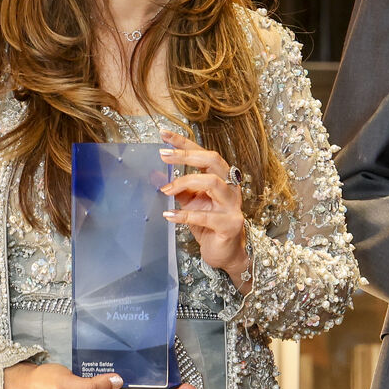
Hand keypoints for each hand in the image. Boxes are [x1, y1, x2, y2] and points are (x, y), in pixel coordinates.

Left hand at [159, 129, 249, 288]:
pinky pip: (206, 216)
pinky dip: (184, 215)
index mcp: (221, 179)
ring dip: (186, 182)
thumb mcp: (190, 203)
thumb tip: (155, 174)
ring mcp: (232, 206)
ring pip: (213, 183)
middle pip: (213, 161)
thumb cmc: (209, 226)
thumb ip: (178, 189)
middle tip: (163, 156)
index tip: (163, 134)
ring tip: (165, 190)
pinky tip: (169, 215)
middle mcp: (230, 188)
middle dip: (187, 155)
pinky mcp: (230, 225)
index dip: (184, 142)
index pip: (203, 154)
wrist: (225, 254)